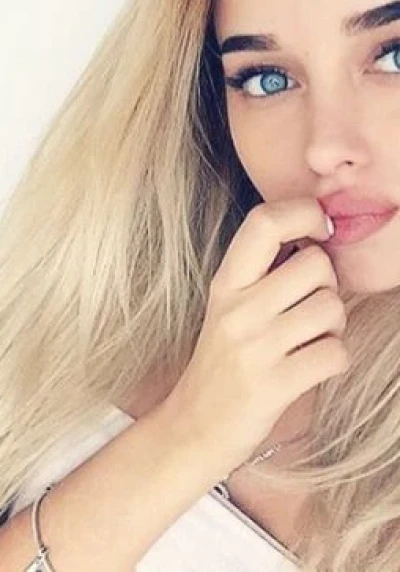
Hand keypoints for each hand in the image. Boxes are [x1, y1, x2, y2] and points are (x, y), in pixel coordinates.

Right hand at [165, 198, 349, 476]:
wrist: (195, 427)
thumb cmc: (222, 362)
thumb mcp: (229, 307)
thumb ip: (264, 272)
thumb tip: (316, 236)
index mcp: (226, 283)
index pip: (265, 222)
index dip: (304, 213)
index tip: (320, 230)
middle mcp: (237, 309)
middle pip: (316, 264)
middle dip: (328, 284)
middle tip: (310, 307)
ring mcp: (255, 348)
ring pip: (331, 308)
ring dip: (333, 326)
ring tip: (309, 340)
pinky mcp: (274, 385)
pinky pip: (335, 353)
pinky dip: (334, 360)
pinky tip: (311, 367)